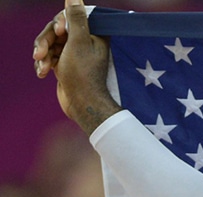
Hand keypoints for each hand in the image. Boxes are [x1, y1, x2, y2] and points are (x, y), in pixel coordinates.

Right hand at [32, 0, 120, 133]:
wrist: (82, 104)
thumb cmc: (82, 73)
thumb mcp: (78, 42)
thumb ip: (75, 19)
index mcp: (94, 34)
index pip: (70, 17)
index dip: (60, 22)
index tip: (60, 32)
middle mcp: (85, 42)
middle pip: (56, 30)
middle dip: (45, 41)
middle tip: (39, 54)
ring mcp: (73, 53)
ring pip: (50, 43)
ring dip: (43, 54)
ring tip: (42, 67)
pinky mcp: (64, 64)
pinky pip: (48, 56)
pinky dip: (43, 63)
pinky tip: (42, 73)